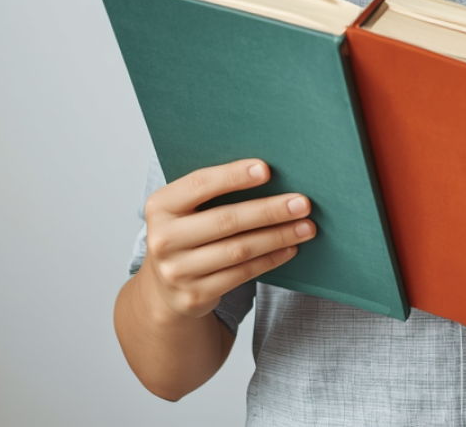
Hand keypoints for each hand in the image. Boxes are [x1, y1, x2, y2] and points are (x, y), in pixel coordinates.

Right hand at [138, 159, 315, 319]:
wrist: (162, 286)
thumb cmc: (187, 230)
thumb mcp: (186, 207)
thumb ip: (214, 190)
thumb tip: (269, 172)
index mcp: (160, 206)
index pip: (200, 184)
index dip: (234, 176)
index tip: (267, 169)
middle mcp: (163, 239)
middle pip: (226, 220)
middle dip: (269, 210)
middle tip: (302, 203)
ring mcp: (176, 272)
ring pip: (238, 250)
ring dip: (277, 237)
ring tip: (306, 227)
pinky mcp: (193, 296)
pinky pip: (241, 274)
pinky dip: (270, 259)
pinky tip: (289, 248)